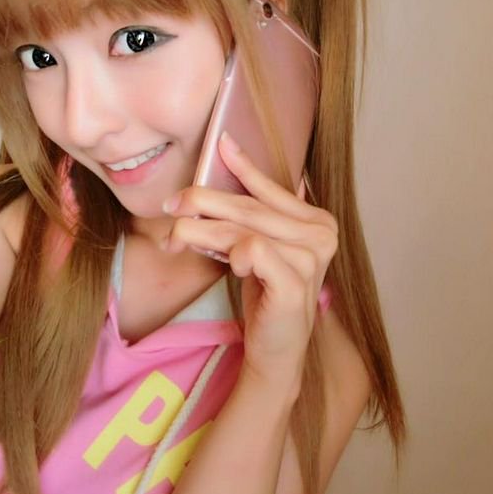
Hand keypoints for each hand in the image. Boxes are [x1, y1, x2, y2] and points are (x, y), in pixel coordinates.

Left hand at [161, 132, 338, 393]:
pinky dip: (232, 255)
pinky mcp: (294, 283)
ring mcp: (311, 260)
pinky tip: (230, 268)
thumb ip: (256, 212)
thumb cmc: (266, 296)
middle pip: (250, 208)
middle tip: (171, 204)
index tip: (221, 143)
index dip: (243, 167)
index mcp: (318, 222)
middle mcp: (321, 236)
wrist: (276, 350)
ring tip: (177, 238)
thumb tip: (235, 161)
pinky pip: (251, 250)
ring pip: (243, 229)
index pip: (272, 189)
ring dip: (202, 231)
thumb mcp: (260, 248)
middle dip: (203, 202)